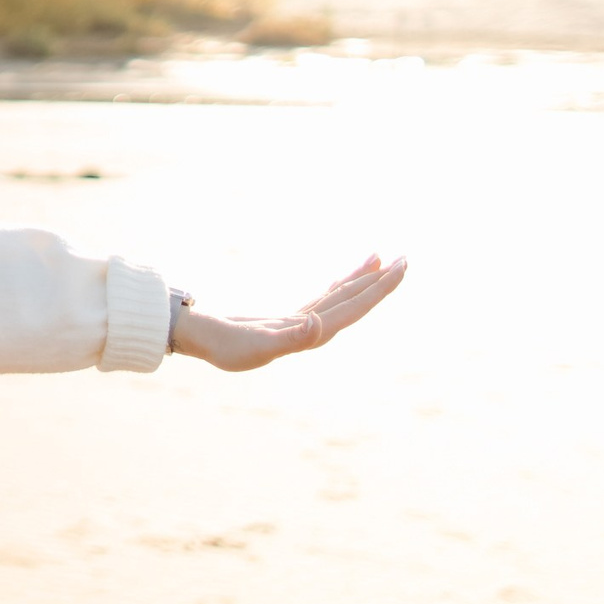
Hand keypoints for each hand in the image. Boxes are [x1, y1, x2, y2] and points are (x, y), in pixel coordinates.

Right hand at [169, 255, 406, 371]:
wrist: (199, 342)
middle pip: (354, 302)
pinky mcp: (287, 319)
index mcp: (311, 335)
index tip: (400, 266)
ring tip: (382, 259)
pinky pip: (322, 298)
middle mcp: (312, 330)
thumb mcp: (255, 343)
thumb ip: (289, 338)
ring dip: (362, 281)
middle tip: (405, 258)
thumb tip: (318, 324)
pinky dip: (338, 286)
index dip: (379, 288)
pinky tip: (344, 279)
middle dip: (380, 282)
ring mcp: (300, 324)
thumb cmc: (223, 344)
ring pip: (340, 298)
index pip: (354, 308)